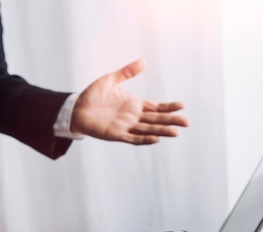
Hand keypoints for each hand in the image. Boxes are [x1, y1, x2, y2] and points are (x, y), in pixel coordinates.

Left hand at [70, 58, 188, 143]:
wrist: (75, 108)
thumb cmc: (92, 96)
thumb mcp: (111, 80)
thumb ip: (127, 72)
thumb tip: (144, 61)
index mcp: (133, 104)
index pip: (155, 107)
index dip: (168, 107)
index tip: (182, 105)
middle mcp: (132, 117)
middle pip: (156, 119)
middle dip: (171, 121)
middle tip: (187, 123)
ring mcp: (125, 126)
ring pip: (147, 130)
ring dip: (161, 131)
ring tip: (175, 133)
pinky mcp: (116, 134)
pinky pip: (132, 138)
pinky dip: (144, 139)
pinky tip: (155, 139)